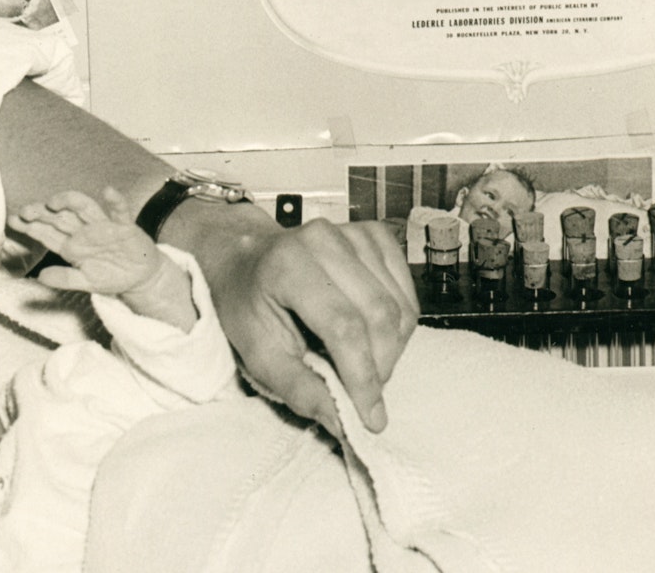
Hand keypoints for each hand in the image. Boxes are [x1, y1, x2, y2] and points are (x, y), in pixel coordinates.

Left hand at [8, 188, 164, 296]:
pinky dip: (115, 202)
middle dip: (42, 213)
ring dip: (70, 202)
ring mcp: (103, 227)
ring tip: (55, 202)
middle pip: (60, 217)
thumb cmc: (111, 275)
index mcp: (72, 245)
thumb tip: (41, 278)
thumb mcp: (85, 282)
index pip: (46, 233)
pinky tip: (109, 192)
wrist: (141, 278)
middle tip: (25, 211)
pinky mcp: (124, 227)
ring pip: (84, 208)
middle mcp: (84, 231)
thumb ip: (64, 279)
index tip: (13, 221)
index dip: (30, 226)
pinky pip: (119, 212)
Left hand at [182, 213, 417, 434]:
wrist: (246, 259)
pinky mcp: (376, 235)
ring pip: (400, 306)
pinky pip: (407, 291)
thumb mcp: (258, 355)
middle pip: (379, 316)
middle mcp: (325, 239)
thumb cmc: (247, 307)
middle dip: (380, 367)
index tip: (370, 418)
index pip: (343, 326)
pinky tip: (373, 337)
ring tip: (363, 365)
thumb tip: (342, 423)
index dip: (362, 376)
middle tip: (365, 395)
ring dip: (392, 350)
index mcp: (288, 264)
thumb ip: (299, 389)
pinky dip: (399, 325)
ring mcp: (354, 232)